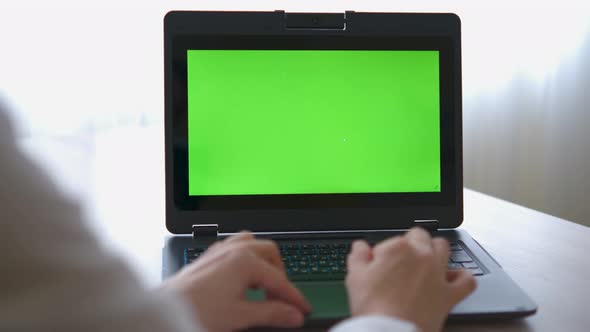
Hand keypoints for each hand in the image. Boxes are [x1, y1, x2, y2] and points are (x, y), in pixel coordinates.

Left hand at [162, 232, 309, 331]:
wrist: (164, 311)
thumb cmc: (195, 310)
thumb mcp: (240, 316)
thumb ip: (272, 313)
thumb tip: (293, 314)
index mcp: (244, 260)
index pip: (279, 279)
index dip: (293, 296)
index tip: (302, 309)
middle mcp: (233, 250)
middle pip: (269, 252)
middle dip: (280, 274)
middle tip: (282, 298)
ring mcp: (219, 250)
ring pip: (252, 244)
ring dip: (262, 262)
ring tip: (263, 286)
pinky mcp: (209, 257)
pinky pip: (235, 247)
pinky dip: (246, 259)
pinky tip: (241, 279)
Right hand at [345, 228, 476, 331]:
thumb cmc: (373, 307)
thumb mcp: (354, 277)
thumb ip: (358, 256)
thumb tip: (361, 246)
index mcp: (398, 248)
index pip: (392, 240)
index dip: (384, 252)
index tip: (379, 264)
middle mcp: (422, 256)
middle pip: (420, 236)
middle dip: (411, 242)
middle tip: (400, 260)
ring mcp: (438, 274)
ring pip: (444, 247)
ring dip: (435, 250)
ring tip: (425, 261)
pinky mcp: (449, 294)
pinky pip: (466, 279)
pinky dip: (461, 276)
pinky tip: (452, 277)